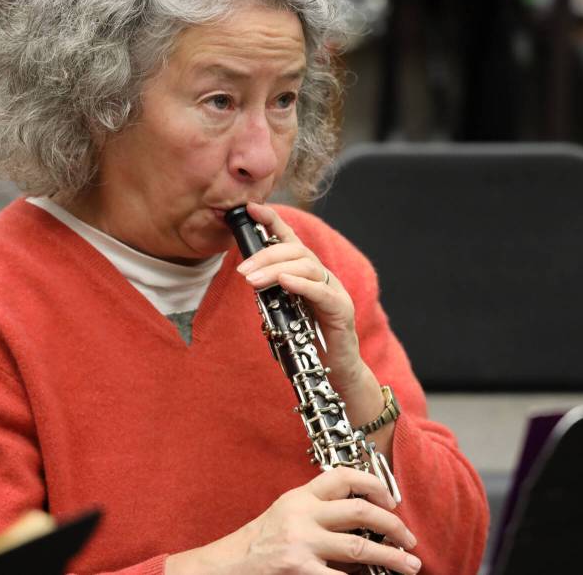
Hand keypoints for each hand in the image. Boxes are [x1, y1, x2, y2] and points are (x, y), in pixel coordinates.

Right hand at [165, 468, 421, 574]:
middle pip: (360, 510)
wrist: (220, 571)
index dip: (374, 484)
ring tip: (410, 566)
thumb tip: (361, 523)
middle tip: (410, 539)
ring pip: (361, 547)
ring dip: (392, 557)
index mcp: (298, 498)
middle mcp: (301, 516)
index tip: (391, 501)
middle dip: (393, 524)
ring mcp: (301, 546)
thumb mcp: (282, 519)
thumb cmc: (253, 548)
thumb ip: (314, 514)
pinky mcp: (300, 573)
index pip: (342, 477)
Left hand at [236, 203, 361, 390]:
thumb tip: (250, 277)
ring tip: (253, 281)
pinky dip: (301, 283)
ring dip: (276, 270)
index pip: (290, 240)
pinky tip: (284, 282)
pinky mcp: (341, 310)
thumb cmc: (306, 341)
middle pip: (296, 250)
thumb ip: (272, 293)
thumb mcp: (283, 312)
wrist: (334, 374)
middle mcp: (322, 277)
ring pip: (307, 266)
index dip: (273, 221)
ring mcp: (334, 291)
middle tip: (242, 269)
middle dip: (266, 255)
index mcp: (307, 274)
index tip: (251, 207)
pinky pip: (321, 291)